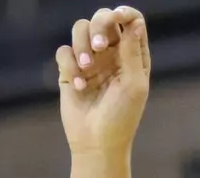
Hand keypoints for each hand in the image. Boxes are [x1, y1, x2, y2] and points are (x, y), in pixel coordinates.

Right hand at [54, 7, 149, 153]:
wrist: (97, 143)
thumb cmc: (122, 117)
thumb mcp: (134, 85)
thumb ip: (133, 52)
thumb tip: (136, 22)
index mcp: (132, 55)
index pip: (131, 21)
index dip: (125, 13)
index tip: (118, 16)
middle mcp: (111, 53)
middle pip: (103, 18)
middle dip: (99, 24)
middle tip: (98, 45)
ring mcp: (90, 60)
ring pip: (80, 29)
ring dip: (81, 45)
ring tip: (86, 68)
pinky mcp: (69, 71)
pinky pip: (64, 51)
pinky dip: (69, 64)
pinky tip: (78, 86)